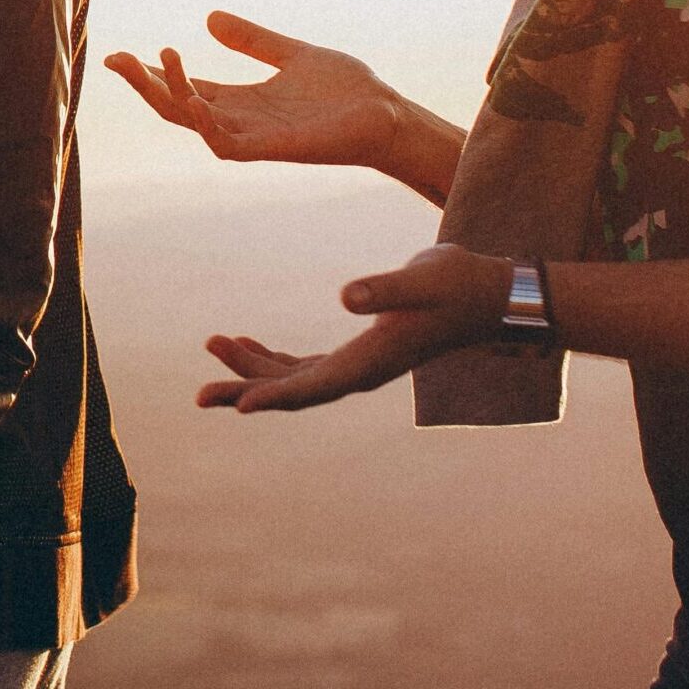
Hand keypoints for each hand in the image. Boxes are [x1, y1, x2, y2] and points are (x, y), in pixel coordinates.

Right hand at [104, 10, 402, 169]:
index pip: (184, 89)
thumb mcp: (290, 54)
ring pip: (194, 124)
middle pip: (177, 107)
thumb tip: (209, 18)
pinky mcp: (273, 149)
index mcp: (241, 100)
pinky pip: (227, 144)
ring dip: (170, 96)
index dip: (152, 74)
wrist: (387, 115)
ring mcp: (254, 137)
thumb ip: (252, 40)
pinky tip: (193, 100)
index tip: (119, 55)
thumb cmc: (345, 91)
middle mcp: (240, 121)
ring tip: (157, 61)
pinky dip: (205, 125)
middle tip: (118, 59)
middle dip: (145, 85)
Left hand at [197, 245, 510, 411]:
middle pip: (293, 391)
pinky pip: (306, 364)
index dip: (273, 397)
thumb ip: (383, 289)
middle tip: (199, 395)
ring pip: (294, 377)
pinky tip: (247, 342)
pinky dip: (274, 357)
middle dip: (246, 390)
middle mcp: (360, 371)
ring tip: (213, 346)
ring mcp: (359, 363)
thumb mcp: (422, 280)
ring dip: (253, 367)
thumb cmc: (458, 286)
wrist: (488, 294)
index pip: (312, 387)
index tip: (235, 408)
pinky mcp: (359, 348)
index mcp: (371, 362)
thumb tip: (344, 296)